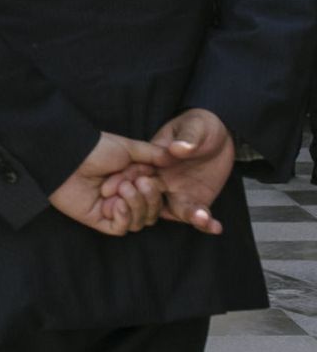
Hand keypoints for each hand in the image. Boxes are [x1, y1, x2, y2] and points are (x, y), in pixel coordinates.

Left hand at [49, 132, 168, 235]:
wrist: (68, 157)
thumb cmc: (95, 149)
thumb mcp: (128, 148)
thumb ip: (153, 155)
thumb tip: (175, 158)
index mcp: (134, 181)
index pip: (158, 195)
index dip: (156, 189)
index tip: (146, 176)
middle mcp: (125, 197)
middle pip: (152, 211)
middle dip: (148, 197)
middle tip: (136, 182)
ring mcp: (113, 209)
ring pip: (139, 221)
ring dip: (135, 204)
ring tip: (121, 188)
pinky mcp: (99, 220)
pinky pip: (121, 229)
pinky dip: (124, 217)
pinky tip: (116, 203)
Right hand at [146, 108, 233, 234]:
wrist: (220, 134)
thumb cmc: (199, 125)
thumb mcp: (193, 126)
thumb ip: (186, 137)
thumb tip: (178, 148)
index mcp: (152, 162)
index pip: (136, 175)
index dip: (132, 185)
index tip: (139, 191)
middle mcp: (160, 181)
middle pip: (150, 199)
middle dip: (157, 207)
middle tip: (175, 206)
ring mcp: (177, 193)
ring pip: (173, 211)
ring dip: (187, 216)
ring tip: (202, 217)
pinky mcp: (195, 201)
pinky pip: (197, 215)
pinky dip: (205, 223)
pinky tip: (216, 226)